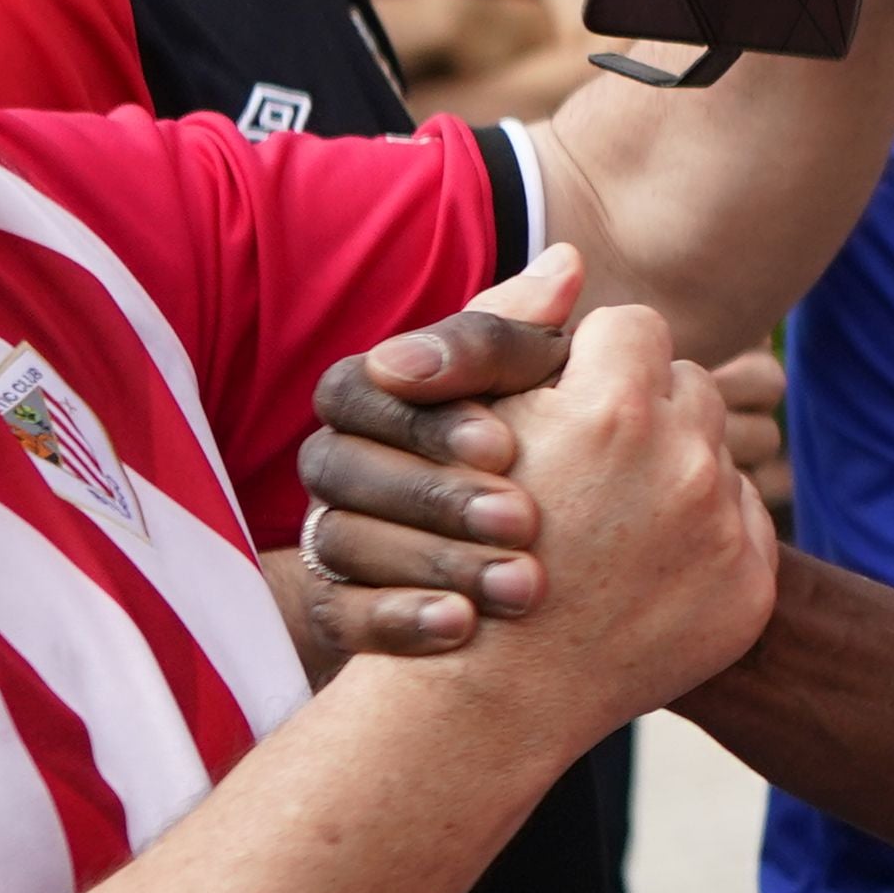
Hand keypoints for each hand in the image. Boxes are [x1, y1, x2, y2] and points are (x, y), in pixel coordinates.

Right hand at [301, 245, 587, 635]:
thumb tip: (569, 263)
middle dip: (439, 495)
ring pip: (345, 544)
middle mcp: (333, 460)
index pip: (365, 389)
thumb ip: (528, 340)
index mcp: (366, 395)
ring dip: (434, 561)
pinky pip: (340, 617)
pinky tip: (463, 629)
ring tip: (523, 587)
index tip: (507, 444)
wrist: (515, 589)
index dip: (431, 417)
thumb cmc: (521, 455)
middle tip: (525, 520)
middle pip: (345, 469)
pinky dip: (400, 622)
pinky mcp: (335, 608)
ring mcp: (325, 536)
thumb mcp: (527, 391)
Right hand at [437, 300, 776, 746]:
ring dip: (677, 473)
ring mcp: (723, 529)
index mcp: (613, 403)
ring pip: (720, 455)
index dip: (594, 366)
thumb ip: (514, 332)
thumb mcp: (467, 425)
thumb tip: (574, 260)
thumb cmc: (452, 544)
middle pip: (686, 387)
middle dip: (644, 415)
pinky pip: (744, 527)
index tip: (567, 405)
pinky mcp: (749, 589)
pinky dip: (703, 541)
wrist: (486, 692)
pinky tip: (645, 570)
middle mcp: (684, 460)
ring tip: (614, 520)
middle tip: (591, 467)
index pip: (633, 329)